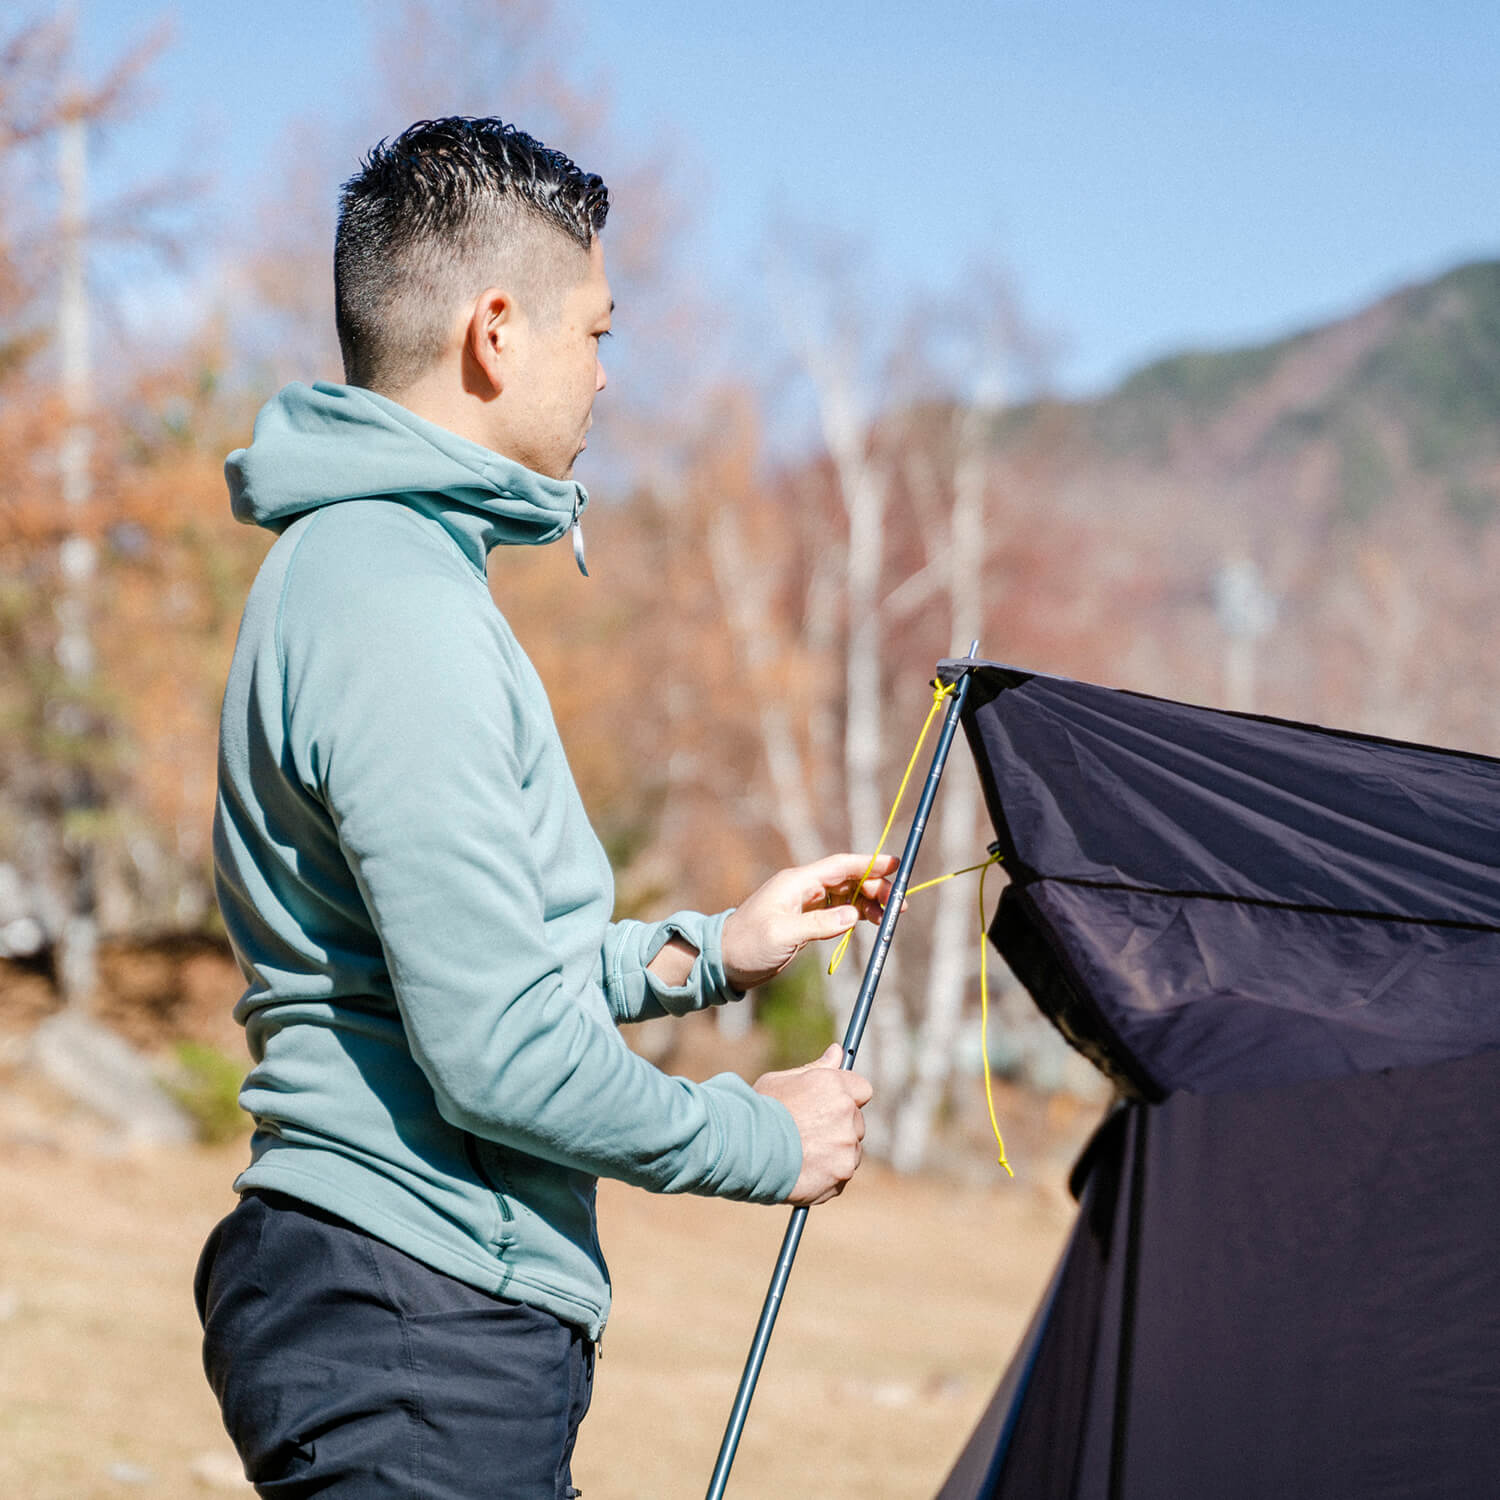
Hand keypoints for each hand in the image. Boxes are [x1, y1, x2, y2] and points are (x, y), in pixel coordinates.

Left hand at [721, 853, 898, 990]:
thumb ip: (819, 924)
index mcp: (797, 882)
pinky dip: (857, 915)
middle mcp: (804, 888)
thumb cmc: (747, 944)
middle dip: (875, 887)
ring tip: (889, 917)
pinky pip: (839, 912)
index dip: (869, 863)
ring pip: (846, 895)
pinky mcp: (806, 921)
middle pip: (848, 879)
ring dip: (869, 902)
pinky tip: (870, 923)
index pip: (840, 866)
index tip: (896, 865)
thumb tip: (854, 915)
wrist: (724, 960)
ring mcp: (806, 904)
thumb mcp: (783, 935)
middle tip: (899, 905)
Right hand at [754, 1043, 873, 1204]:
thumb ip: (816, 1068)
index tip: (834, 1105)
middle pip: (856, 1121)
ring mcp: (846, 1145)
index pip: (862, 1089)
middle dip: (839, 1127)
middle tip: (808, 1133)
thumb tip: (838, 1051)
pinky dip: (828, 1175)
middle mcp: (846, 1113)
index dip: (848, 1098)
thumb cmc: (757, 1111)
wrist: (743, 1150)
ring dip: (835, 1152)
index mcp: (833, 1085)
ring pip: (850, 1150)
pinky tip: (803, 1170)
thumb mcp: (781, 1080)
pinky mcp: (842, 1173)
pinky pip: (842, 1174)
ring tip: (802, 1154)